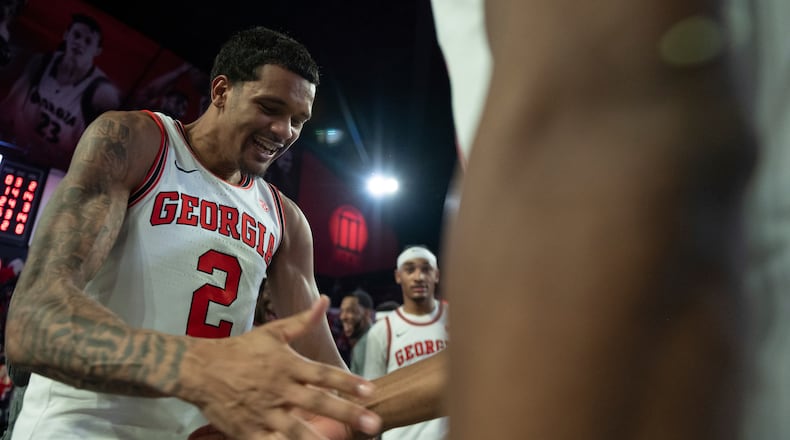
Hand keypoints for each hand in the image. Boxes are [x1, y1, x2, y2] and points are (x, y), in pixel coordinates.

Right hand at [181, 296, 380, 439]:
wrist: (200, 369)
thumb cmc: (240, 350)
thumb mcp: (272, 332)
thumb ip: (302, 322)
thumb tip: (325, 300)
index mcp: (287, 365)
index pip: (324, 375)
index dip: (348, 383)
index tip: (371, 391)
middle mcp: (279, 389)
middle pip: (318, 403)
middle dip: (347, 413)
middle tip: (373, 424)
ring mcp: (264, 412)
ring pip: (296, 429)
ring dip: (319, 439)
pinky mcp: (248, 431)